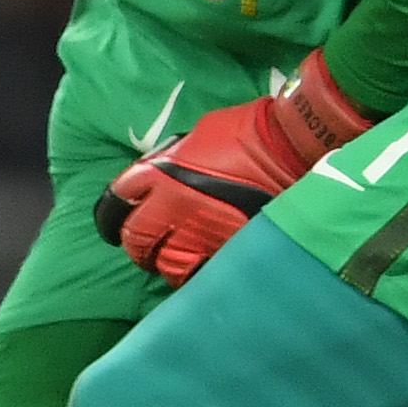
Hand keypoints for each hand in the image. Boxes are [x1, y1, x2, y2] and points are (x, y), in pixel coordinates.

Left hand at [94, 50, 375, 282]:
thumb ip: (173, 159)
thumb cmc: (247, 132)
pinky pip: (199, 274)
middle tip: (145, 243)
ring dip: (164, 262)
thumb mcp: (197, 135)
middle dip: (137, 242)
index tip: (122, 214)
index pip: (118, 198)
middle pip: (135, 237)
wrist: (291, 147)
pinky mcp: (226, 251)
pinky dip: (194, 274)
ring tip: (173, 259)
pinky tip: (199, 268)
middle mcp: (171, 209)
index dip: (116, 209)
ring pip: (164, 264)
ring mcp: (199, 234)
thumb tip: (165, 172)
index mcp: (159, 175)